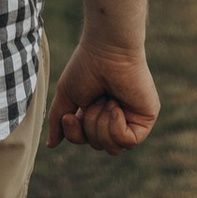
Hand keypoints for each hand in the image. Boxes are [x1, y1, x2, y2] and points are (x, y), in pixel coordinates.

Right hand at [48, 33, 158, 153]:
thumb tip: (51, 145)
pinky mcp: (145, 118)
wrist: (106, 50)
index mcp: (97, 112)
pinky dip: (117, 127)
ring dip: (102, 125)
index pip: (85, 140)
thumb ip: (58, 121)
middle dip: (90, 125)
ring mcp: (131, 118)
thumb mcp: (66, 96)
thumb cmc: (86, 66)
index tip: (70, 115)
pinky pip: (129, 142)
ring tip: (107, 100)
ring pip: (114, 148)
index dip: (75, 133)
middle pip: (99, 145)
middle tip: (94, 100)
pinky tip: (116, 106)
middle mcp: (115, 117)